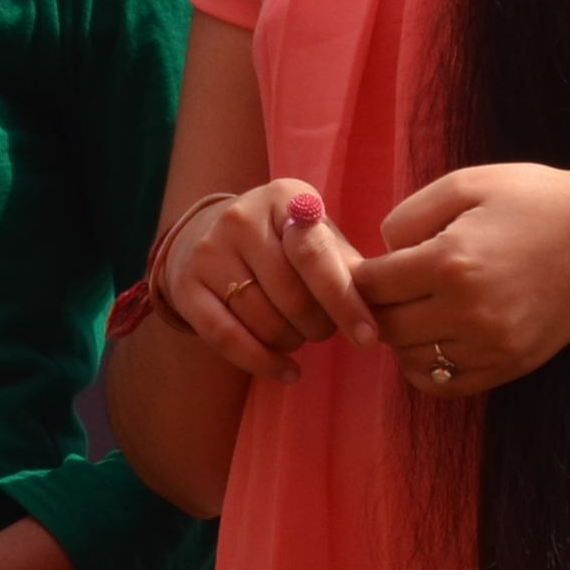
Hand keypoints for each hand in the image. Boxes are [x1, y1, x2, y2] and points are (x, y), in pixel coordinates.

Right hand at [154, 179, 382, 381]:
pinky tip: (287, 371)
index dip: (345, 301)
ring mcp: (209, 251)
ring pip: (263, 319)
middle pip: (291, 295)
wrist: (206, 237)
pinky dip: (262, 362)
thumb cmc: (282, 244)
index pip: (316, 255)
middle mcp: (241, 217)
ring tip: (299, 336)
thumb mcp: (317, 240)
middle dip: (319, 325)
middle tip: (324, 329)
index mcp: (284, 198)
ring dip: (292, 341)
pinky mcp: (185, 285)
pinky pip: (227, 338)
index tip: (369, 337)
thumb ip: (349, 268)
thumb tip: (384, 307)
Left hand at [352, 163, 569, 396]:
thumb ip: (409, 216)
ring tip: (416, 308)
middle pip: (385, 327)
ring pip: (410, 359)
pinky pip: (445, 384)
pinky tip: (434, 338)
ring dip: (401, 337)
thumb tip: (379, 254)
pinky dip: (427, 367)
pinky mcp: (510, 365)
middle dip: (377, 306)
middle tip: (389, 287)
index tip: (370, 264)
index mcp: (451, 262)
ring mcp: (491, 345)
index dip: (361, 273)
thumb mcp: (467, 185)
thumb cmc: (537, 202)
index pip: (371, 285)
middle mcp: (468, 311)